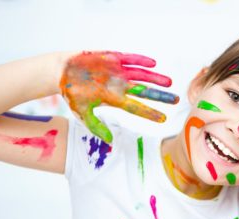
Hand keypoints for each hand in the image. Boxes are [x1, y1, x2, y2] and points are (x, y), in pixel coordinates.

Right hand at [59, 51, 178, 142]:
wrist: (62, 72)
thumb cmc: (73, 94)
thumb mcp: (82, 113)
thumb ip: (96, 126)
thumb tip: (110, 141)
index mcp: (114, 99)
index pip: (136, 108)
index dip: (150, 113)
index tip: (164, 120)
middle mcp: (120, 86)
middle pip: (144, 91)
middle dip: (160, 96)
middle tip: (176, 100)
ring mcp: (118, 72)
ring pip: (141, 76)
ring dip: (155, 78)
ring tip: (170, 83)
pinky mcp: (112, 58)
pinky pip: (129, 59)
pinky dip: (140, 61)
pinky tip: (153, 64)